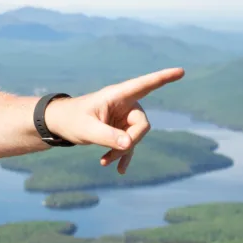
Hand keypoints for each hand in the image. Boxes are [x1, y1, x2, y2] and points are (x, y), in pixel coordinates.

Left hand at [44, 67, 184, 173]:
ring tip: (104, 162)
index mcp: (118, 95)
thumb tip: (128, 144)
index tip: (181, 71)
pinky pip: (129, 144)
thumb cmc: (71, 120)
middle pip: (142, 124)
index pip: (145, 84)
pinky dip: (123, 156)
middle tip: (111, 154)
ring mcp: (124, 118)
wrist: (60, 124)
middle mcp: (125, 104)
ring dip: (122, 151)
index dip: (163, 78)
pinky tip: (119, 170)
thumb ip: (107, 136)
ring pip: (135, 137)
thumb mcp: (87, 129)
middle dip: (130, 141)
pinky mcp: (121, 130)